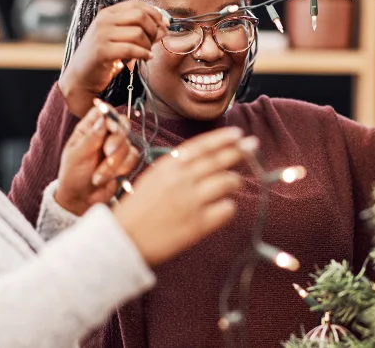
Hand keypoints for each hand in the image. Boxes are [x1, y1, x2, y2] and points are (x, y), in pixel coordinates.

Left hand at [56, 99, 140, 215]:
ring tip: (99, 176)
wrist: (82, 200)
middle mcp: (104, 135)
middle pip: (122, 124)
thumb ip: (91, 137)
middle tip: (107, 152)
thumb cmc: (73, 176)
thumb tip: (103, 119)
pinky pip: (133, 157)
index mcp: (89, 129)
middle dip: (117, 140)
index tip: (110, 126)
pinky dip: (122, 168)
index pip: (104, 111)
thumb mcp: (77, 155)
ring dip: (115, 162)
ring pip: (128, 143)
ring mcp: (116, 147)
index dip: (110, 115)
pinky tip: (109, 178)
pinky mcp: (125, 160)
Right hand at [59, 0, 169, 117]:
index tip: (164, 25)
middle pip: (140, 16)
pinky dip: (143, 54)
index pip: (136, 4)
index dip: (155, 13)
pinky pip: (132, 49)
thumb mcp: (121, 40)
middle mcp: (103, 20)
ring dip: (148, 45)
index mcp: (108, 13)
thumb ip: (140, 31)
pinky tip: (145, 58)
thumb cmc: (104, 58)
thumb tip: (163, 28)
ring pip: (138, 33)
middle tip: (154, 42)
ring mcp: (101, 35)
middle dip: (153, 30)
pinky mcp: (102, 51)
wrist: (81, 76)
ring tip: (146, 53)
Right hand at [113, 127, 256, 266]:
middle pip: (220, 160)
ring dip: (235, 181)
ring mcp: (192, 201)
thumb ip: (178, 167)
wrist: (121, 239)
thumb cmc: (137, 209)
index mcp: (169, 166)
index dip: (223, 138)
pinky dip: (228, 207)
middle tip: (252, 147)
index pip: (203, 146)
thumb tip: (208, 158)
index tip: (238, 134)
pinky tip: (223, 208)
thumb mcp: (153, 177)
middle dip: (241, 151)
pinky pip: (227, 209)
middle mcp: (182, 179)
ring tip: (233, 184)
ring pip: (229, 182)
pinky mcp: (198, 224)